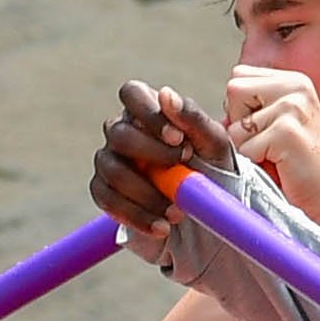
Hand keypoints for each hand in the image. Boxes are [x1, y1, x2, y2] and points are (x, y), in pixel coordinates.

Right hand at [91, 82, 236, 239]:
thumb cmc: (212, 167)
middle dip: (151, 154)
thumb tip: (166, 94)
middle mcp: (122, 133)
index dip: (149, 113)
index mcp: (148, 111)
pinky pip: (108, 201)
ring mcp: (110, 162)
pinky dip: (137, 217)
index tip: (177, 138)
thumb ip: (192, 117)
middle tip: (183, 169)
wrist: (207, 212)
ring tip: (178, 211)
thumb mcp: (214, 143)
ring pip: (112, 171)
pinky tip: (162, 227)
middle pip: (118, 133)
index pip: (131, 93)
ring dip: (147, 194)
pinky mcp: (105, 193)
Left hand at [223, 64, 319, 217]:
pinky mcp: (286, 132)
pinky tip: (280, 164)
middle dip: (240, 121)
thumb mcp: (280, 121)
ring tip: (276, 154)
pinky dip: (255, 162)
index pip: (240, 76)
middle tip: (269, 141)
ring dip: (247, 146)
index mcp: (294, 80)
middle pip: (234, 90)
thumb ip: (254, 105)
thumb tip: (220, 112)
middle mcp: (296, 87)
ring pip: (235, 123)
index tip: (265, 128)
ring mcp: (292, 107)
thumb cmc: (301, 164)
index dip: (241, 106)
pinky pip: (244, 147)